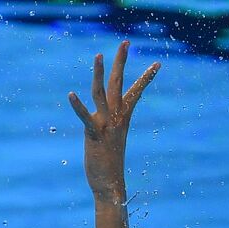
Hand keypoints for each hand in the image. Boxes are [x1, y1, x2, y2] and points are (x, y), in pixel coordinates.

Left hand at [68, 42, 159, 200]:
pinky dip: (78, 106)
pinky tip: (70, 95)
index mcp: (123, 119)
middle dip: (121, 62)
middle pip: (119, 84)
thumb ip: (106, 127)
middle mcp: (117, 118)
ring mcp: (106, 125)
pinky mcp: (94, 135)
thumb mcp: (110, 141)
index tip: (158, 64)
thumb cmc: (109, 166)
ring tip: (99, 55)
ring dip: (99, 73)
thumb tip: (101, 118)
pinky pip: (86, 118)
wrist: (109, 185)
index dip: (146, 78)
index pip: (136, 93)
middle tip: (125, 42)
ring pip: (102, 94)